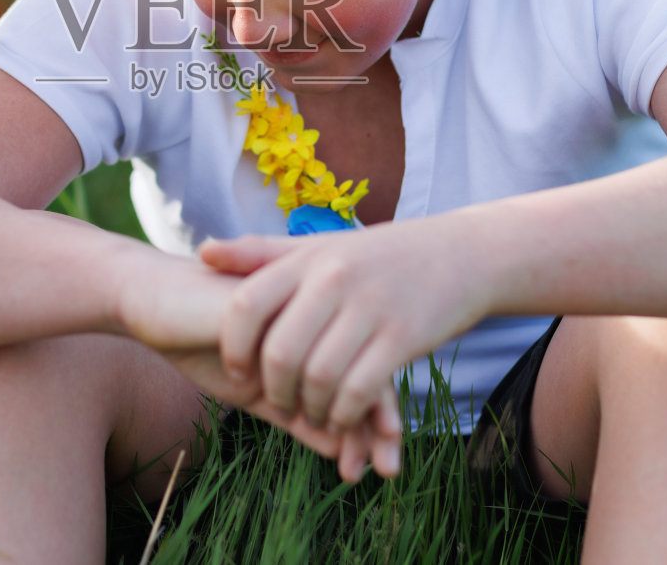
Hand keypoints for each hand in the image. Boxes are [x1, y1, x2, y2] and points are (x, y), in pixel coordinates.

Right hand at [116, 249, 402, 479]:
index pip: (363, 372)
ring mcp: (297, 310)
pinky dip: (317, 404)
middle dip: (379, 426)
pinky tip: (318, 436)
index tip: (387, 463)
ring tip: (359, 467)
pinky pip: (307, 360)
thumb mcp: (256, 391)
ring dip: (358, 423)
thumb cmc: (198, 341)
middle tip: (388, 471)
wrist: (151, 304)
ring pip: (344, 369)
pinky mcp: (273, 310)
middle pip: (365, 370)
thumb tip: (339, 449)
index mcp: (315, 330)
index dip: (378, 416)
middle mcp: (315, 317)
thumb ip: (296, 414)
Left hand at [201, 219, 485, 433]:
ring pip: (320, 376)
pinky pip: (360, 390)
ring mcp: (370, 308)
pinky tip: (343, 418)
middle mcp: (334, 280)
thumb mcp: (320, 248)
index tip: (236, 371)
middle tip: (277, 404)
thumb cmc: (379, 256)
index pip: (248, 304)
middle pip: (281, 351)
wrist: (462, 255)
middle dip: (273, 389)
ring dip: (311, 409)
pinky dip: (345, 415)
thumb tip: (203, 251)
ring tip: (311, 416)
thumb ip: (261, 254)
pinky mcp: (403, 338)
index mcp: (307, 258)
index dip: (233, 346)